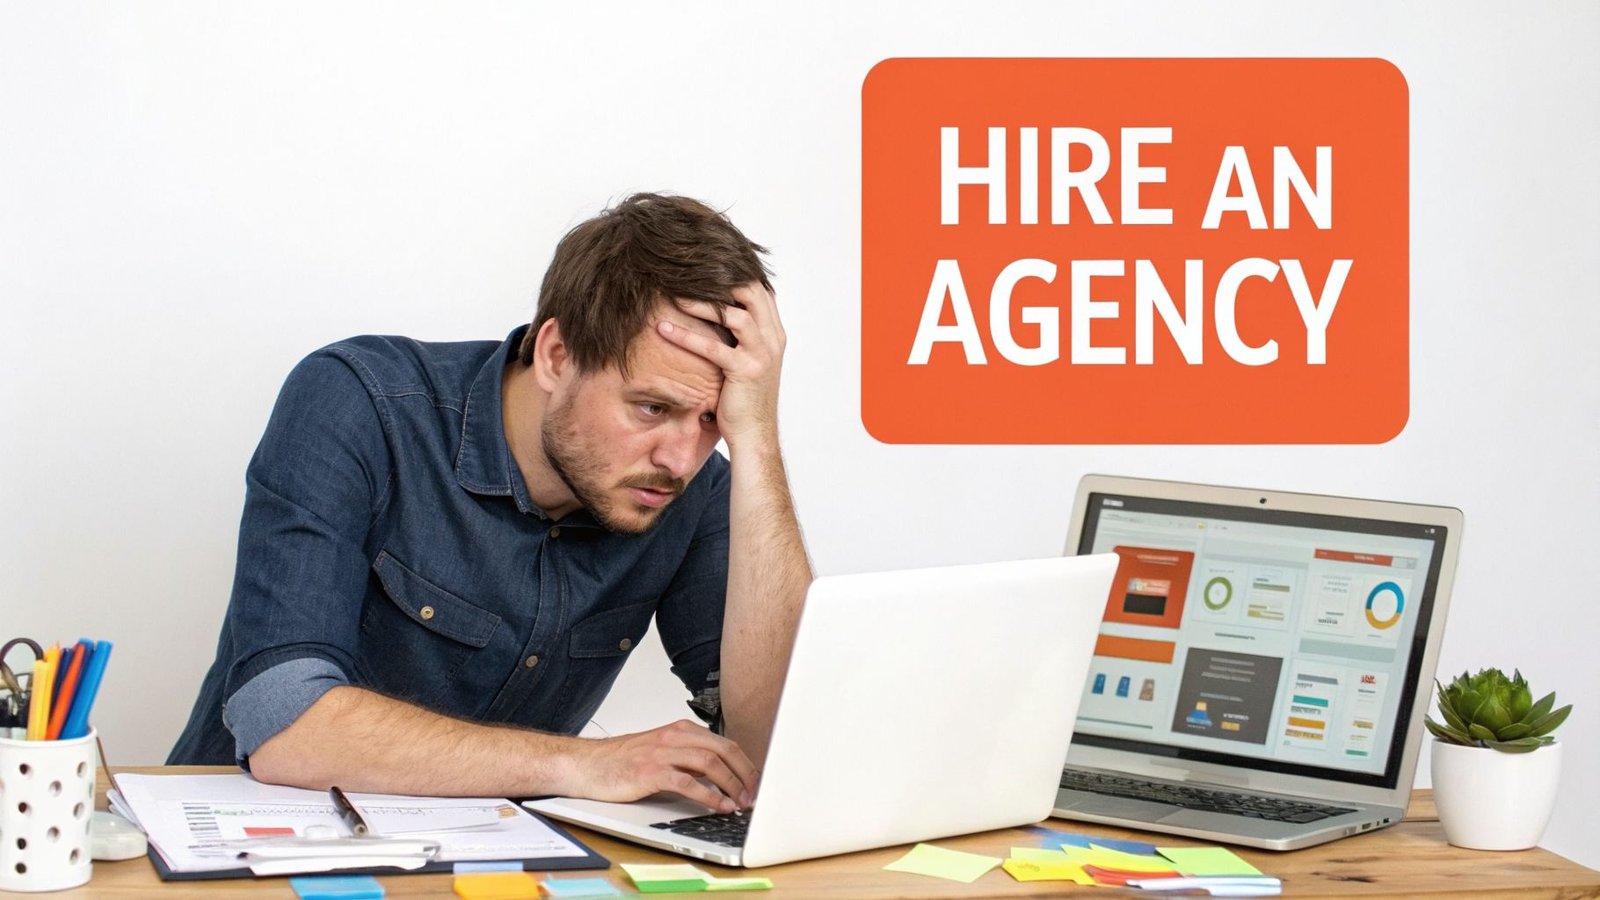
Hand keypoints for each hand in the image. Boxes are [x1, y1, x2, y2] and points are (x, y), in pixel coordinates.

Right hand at [567, 719, 759, 811]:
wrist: (587, 765)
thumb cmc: (622, 761)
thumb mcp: (662, 752)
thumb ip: (688, 759)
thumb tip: (720, 776)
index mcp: (680, 730)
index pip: (725, 743)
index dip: (745, 764)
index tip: (756, 781)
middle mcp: (674, 737)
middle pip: (724, 750)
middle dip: (745, 774)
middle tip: (755, 794)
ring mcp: (662, 753)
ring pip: (710, 763)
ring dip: (731, 785)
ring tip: (741, 802)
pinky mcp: (651, 772)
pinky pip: (687, 783)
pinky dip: (709, 795)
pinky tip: (718, 805)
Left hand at [657, 283, 785, 449]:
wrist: (754, 434)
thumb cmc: (745, 398)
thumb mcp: (749, 359)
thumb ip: (742, 335)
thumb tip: (720, 310)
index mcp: (774, 333)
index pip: (758, 289)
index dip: (733, 273)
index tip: (703, 265)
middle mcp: (773, 339)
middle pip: (750, 292)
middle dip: (719, 279)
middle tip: (686, 274)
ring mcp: (762, 354)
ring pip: (734, 315)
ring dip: (701, 303)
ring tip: (673, 297)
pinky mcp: (746, 370)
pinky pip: (714, 347)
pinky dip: (686, 336)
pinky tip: (664, 329)